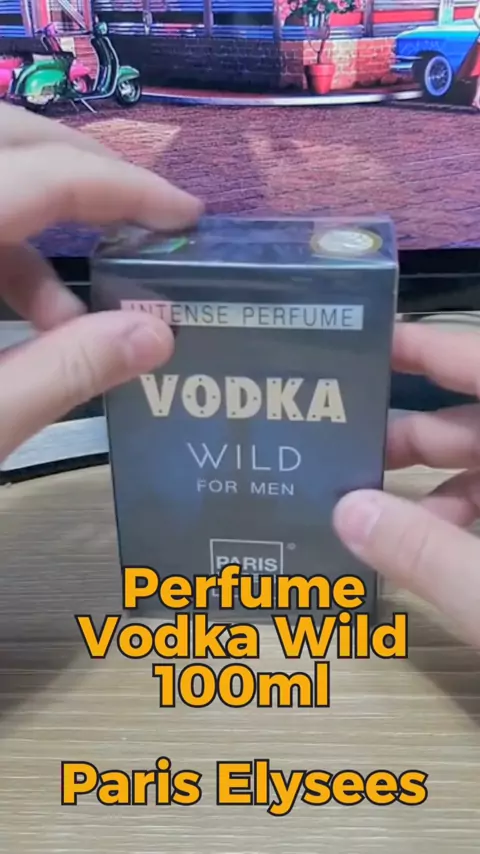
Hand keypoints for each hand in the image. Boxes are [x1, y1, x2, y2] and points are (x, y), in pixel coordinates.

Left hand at [0, 103, 202, 461]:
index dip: (126, 189)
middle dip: (87, 170)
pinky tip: (39, 316)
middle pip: (10, 136)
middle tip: (149, 219)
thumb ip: (69, 373)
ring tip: (85, 306)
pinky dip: (9, 248)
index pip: (44, 177)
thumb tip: (161, 334)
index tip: (188, 218)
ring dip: (44, 217)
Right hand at [333, 321, 479, 647]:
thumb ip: (426, 555)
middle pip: (473, 420)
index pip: (475, 362)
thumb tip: (343, 514)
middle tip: (339, 452)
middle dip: (406, 437)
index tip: (359, 341)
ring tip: (368, 515)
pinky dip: (466, 518)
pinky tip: (426, 553)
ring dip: (433, 488)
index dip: (420, 344)